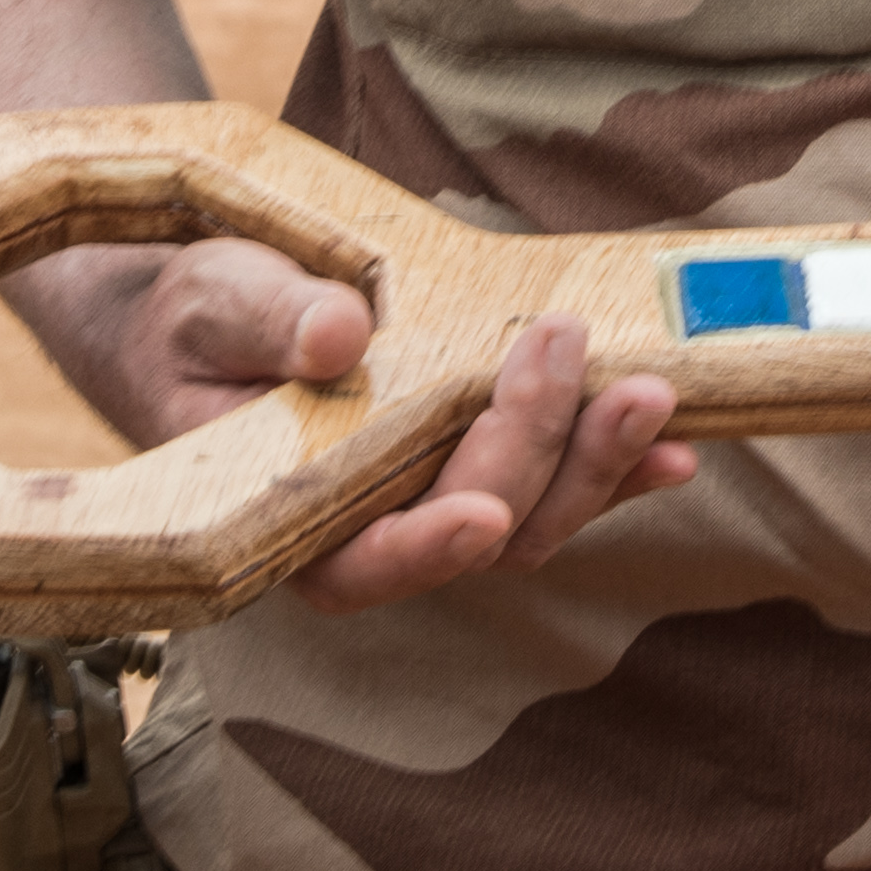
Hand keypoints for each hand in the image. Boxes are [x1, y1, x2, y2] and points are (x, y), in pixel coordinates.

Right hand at [63, 239, 694, 612]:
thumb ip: (266, 321)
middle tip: (560, 345)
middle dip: (532, 447)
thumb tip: (339, 336)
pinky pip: (557, 483)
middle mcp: (370, 530)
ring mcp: (434, 504)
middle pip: (474, 531)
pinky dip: (616, 466)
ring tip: (649, 395)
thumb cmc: (197, 321)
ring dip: (597, 464)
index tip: (479, 514)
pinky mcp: (479, 467)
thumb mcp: (213, 303)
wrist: (208, 318)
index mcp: (287, 517)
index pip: (358, 567)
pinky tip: (672, 445)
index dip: (422, 550)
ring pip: (533, 520)